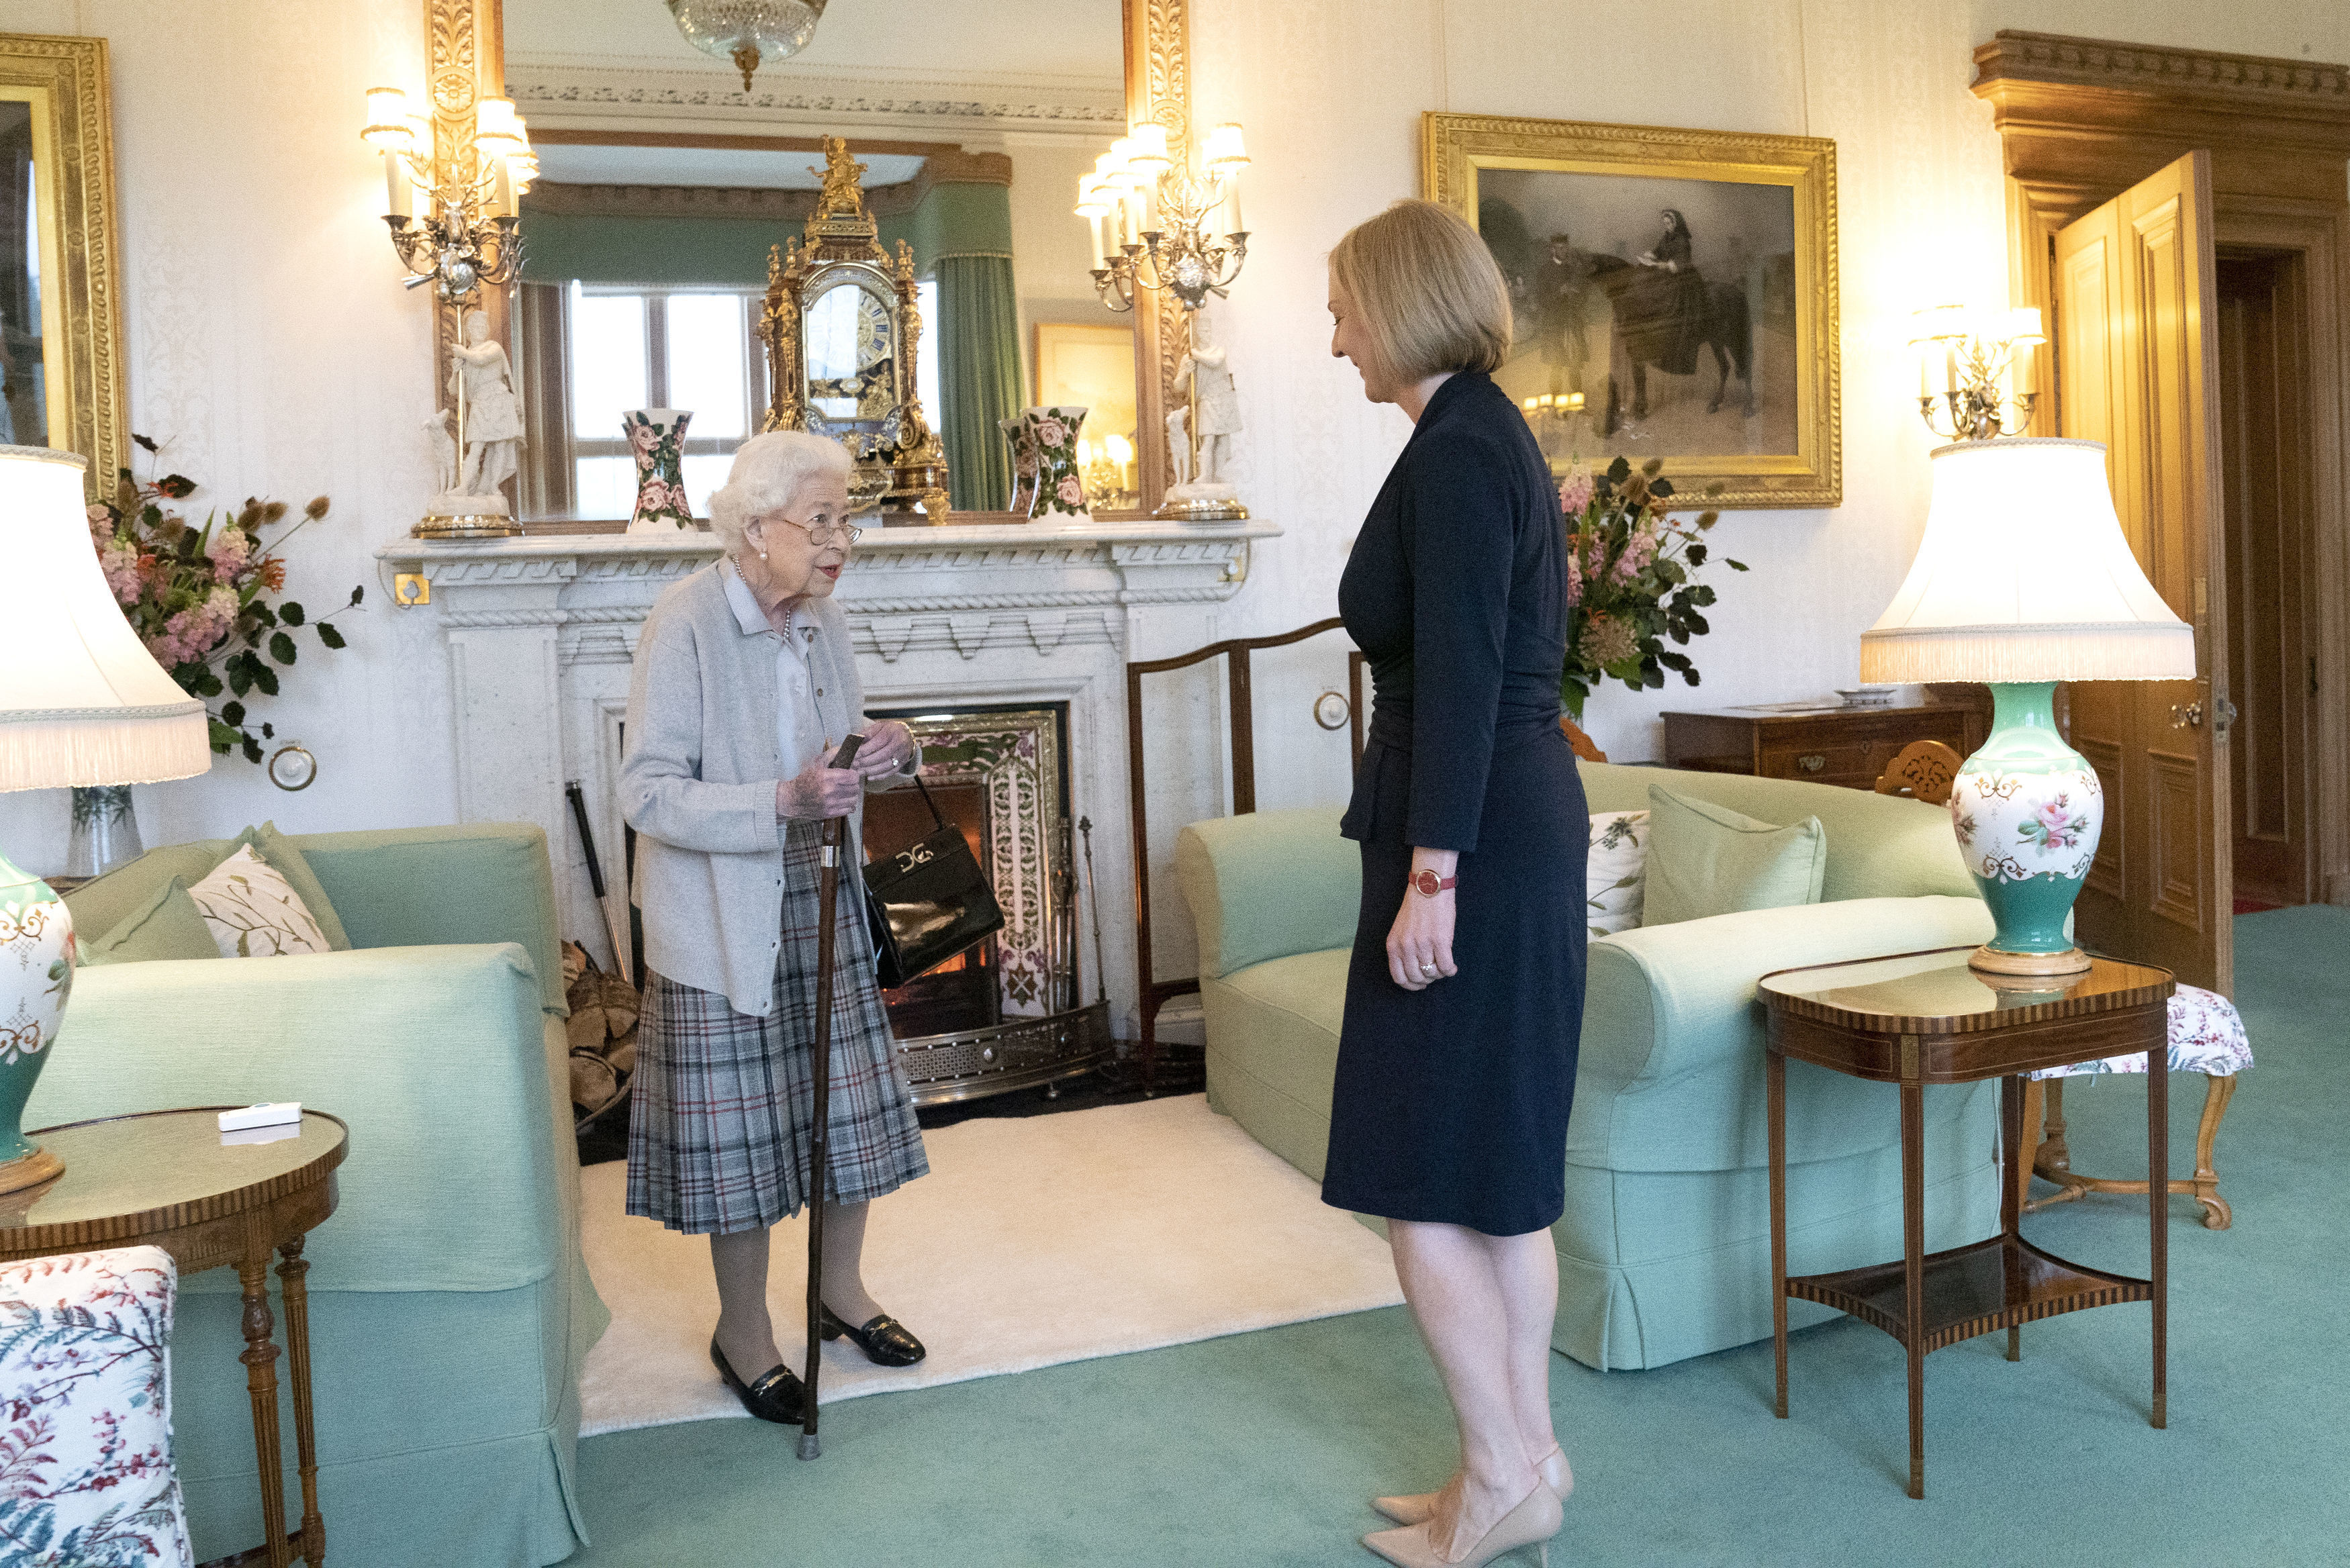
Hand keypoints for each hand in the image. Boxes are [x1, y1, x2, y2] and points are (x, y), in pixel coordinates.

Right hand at [777, 749, 861, 819]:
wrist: (791, 798)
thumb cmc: (804, 779)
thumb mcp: (816, 763)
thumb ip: (832, 754)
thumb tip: (844, 748)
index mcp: (827, 777)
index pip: (854, 777)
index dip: (853, 775)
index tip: (849, 775)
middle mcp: (830, 791)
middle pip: (855, 788)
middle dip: (853, 784)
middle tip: (846, 783)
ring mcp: (830, 804)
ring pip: (854, 799)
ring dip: (851, 795)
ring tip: (844, 792)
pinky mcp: (830, 813)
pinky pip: (849, 809)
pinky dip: (848, 805)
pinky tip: (842, 800)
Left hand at [851, 720, 916, 779]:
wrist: (907, 735)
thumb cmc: (890, 730)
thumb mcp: (879, 726)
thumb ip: (868, 732)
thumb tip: (856, 740)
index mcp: (892, 732)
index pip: (878, 742)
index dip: (865, 750)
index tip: (853, 754)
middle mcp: (899, 744)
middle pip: (882, 756)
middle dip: (866, 762)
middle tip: (853, 764)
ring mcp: (902, 755)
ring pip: (886, 766)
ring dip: (870, 771)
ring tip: (858, 772)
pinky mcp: (902, 764)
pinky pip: (890, 773)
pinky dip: (879, 776)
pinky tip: (869, 777)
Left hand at [1386, 850, 1458, 991]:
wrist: (1428, 887)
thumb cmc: (1416, 908)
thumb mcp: (1400, 930)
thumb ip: (1403, 949)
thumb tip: (1415, 970)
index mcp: (1393, 945)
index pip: (1399, 977)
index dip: (1411, 985)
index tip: (1420, 984)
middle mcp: (1406, 947)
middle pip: (1417, 978)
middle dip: (1428, 980)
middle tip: (1434, 973)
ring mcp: (1422, 944)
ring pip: (1432, 973)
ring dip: (1440, 974)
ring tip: (1444, 967)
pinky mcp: (1440, 941)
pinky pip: (1446, 966)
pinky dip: (1450, 970)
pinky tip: (1452, 966)